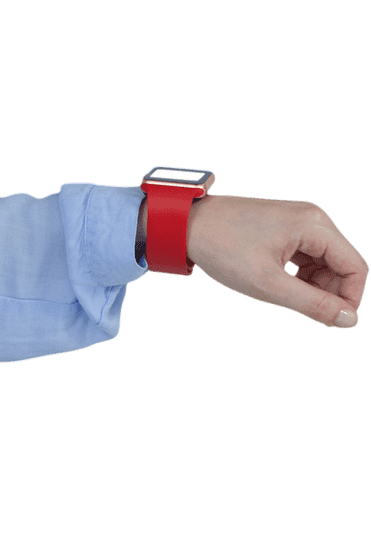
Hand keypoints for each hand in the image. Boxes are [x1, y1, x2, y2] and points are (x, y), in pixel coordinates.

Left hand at [183, 194, 367, 328]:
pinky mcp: (282, 225)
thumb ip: (313, 304)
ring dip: (313, 284)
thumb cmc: (222, 248)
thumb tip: (349, 320)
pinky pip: (306, 254)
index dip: (348, 298)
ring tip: (284, 296)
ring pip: (324, 261)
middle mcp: (310, 217)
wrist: (183, 224)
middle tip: (301, 309)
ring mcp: (296, 219)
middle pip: (342, 263)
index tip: (328, 320)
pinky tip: (279, 284)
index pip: (355, 268)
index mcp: (313, 224)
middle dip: (329, 291)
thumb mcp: (268, 284)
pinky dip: (299, 274)